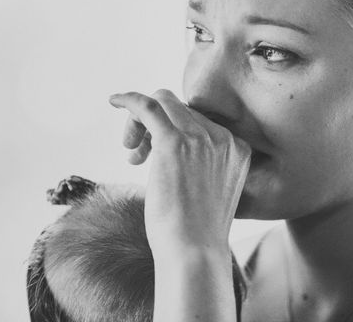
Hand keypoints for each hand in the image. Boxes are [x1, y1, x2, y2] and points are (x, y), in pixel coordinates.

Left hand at [109, 89, 250, 252]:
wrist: (194, 252)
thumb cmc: (197, 232)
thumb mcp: (210, 191)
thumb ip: (203, 165)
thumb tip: (177, 155)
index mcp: (238, 148)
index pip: (201, 120)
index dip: (175, 132)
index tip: (154, 156)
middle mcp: (223, 137)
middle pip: (182, 109)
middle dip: (155, 127)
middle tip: (137, 156)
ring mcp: (200, 138)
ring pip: (164, 103)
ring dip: (142, 122)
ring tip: (131, 154)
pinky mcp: (173, 142)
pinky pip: (148, 105)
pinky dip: (130, 100)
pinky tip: (114, 100)